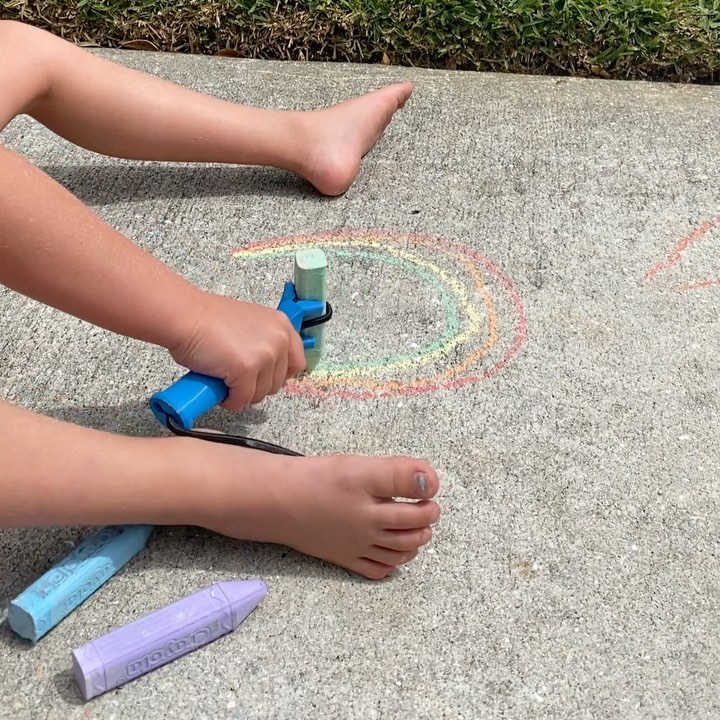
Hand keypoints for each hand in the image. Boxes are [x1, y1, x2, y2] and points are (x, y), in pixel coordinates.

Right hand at [169, 290, 305, 409]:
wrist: (186, 317)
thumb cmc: (209, 320)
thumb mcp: (250, 325)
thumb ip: (264, 342)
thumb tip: (266, 371)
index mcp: (282, 326)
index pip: (297, 362)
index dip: (280, 375)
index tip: (265, 378)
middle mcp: (278, 340)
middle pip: (278, 382)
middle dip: (257, 387)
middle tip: (239, 383)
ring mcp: (264, 356)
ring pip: (261, 393)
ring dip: (244, 395)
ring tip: (227, 385)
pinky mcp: (246, 370)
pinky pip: (243, 399)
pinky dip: (231, 401)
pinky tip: (221, 393)